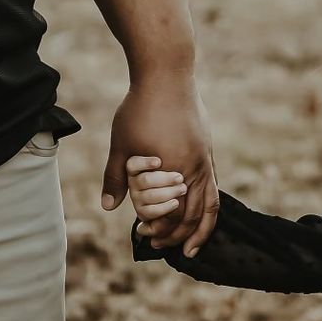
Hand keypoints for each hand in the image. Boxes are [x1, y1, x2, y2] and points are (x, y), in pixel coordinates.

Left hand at [102, 75, 215, 249]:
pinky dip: (206, 206)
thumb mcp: (121, 144)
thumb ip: (117, 178)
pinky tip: (195, 209)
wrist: (167, 74)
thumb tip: (109, 207)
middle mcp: (196, 167)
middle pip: (194, 214)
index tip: (143, 234)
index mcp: (175, 169)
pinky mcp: (206, 150)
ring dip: (199, 227)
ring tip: (191, 245)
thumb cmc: (141, 108)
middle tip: (162, 246)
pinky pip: (212, 186)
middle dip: (179, 235)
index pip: (171, 214)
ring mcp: (205, 158)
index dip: (158, 229)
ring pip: (210, 203)